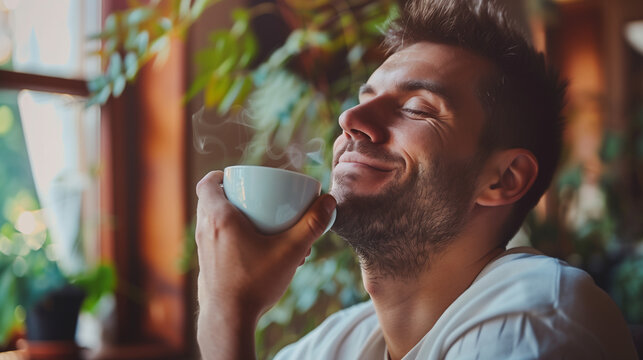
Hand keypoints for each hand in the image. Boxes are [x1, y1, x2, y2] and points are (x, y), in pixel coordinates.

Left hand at [195, 170, 335, 359]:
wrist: (229, 321)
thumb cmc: (254, 283)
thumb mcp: (289, 251)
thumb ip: (311, 225)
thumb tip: (328, 202)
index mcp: (219, 218)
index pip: (207, 184)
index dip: (219, 176)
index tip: (236, 178)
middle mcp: (205, 231)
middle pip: (213, 201)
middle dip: (237, 198)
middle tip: (260, 202)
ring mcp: (204, 250)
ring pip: (217, 224)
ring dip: (238, 221)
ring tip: (267, 232)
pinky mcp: (207, 266)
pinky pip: (219, 243)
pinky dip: (235, 240)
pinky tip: (261, 255)